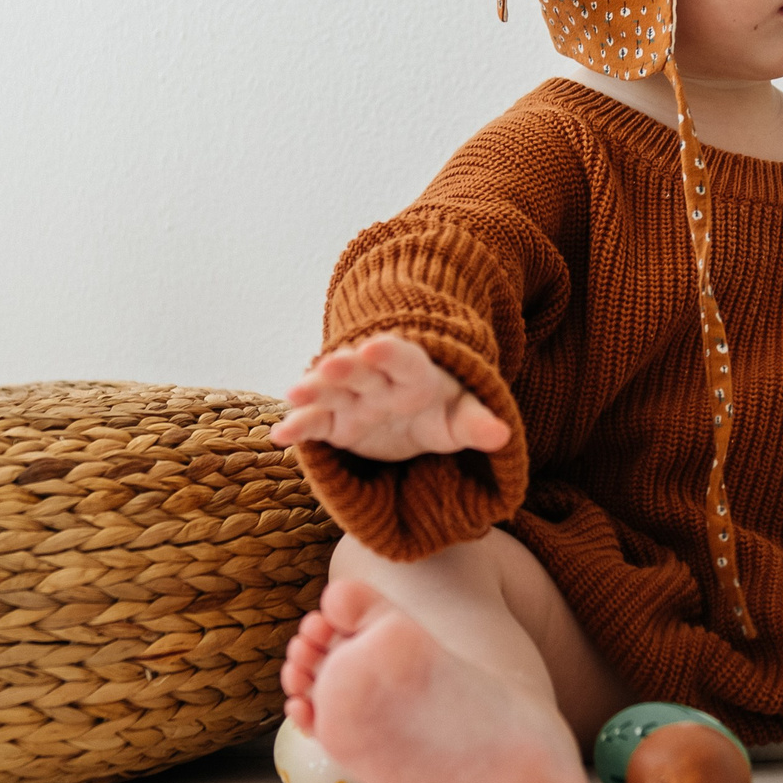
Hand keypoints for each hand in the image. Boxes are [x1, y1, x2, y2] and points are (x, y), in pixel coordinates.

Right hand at [268, 332, 511, 461]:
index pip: (405, 361)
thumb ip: (476, 423)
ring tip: (294, 393)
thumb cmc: (442, 409)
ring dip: (313, 390)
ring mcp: (353, 400)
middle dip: (347, 366)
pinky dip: (297, 427)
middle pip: (361, 371)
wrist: (414, 412)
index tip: (378, 346)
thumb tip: (502, 435)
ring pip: (331, 391)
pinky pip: (314, 424)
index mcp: (414, 374)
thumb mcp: (461, 416)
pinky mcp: (335, 424)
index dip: (391, 354)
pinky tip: (279, 437)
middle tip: (332, 362)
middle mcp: (378, 382)